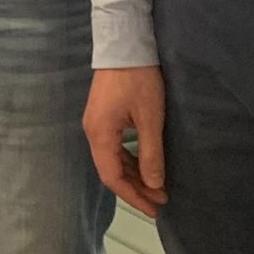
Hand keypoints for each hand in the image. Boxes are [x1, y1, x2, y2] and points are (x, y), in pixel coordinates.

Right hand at [84, 66, 167, 216]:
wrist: (125, 44)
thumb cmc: (138, 79)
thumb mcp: (150, 118)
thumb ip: (150, 153)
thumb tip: (154, 184)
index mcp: (100, 135)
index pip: (112, 177)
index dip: (133, 196)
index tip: (154, 208)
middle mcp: (93, 132)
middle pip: (111, 170)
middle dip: (136, 188)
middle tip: (160, 200)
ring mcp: (96, 124)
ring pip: (112, 159)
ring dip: (134, 175)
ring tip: (156, 186)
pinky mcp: (103, 116)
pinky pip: (114, 147)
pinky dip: (129, 160)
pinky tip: (145, 165)